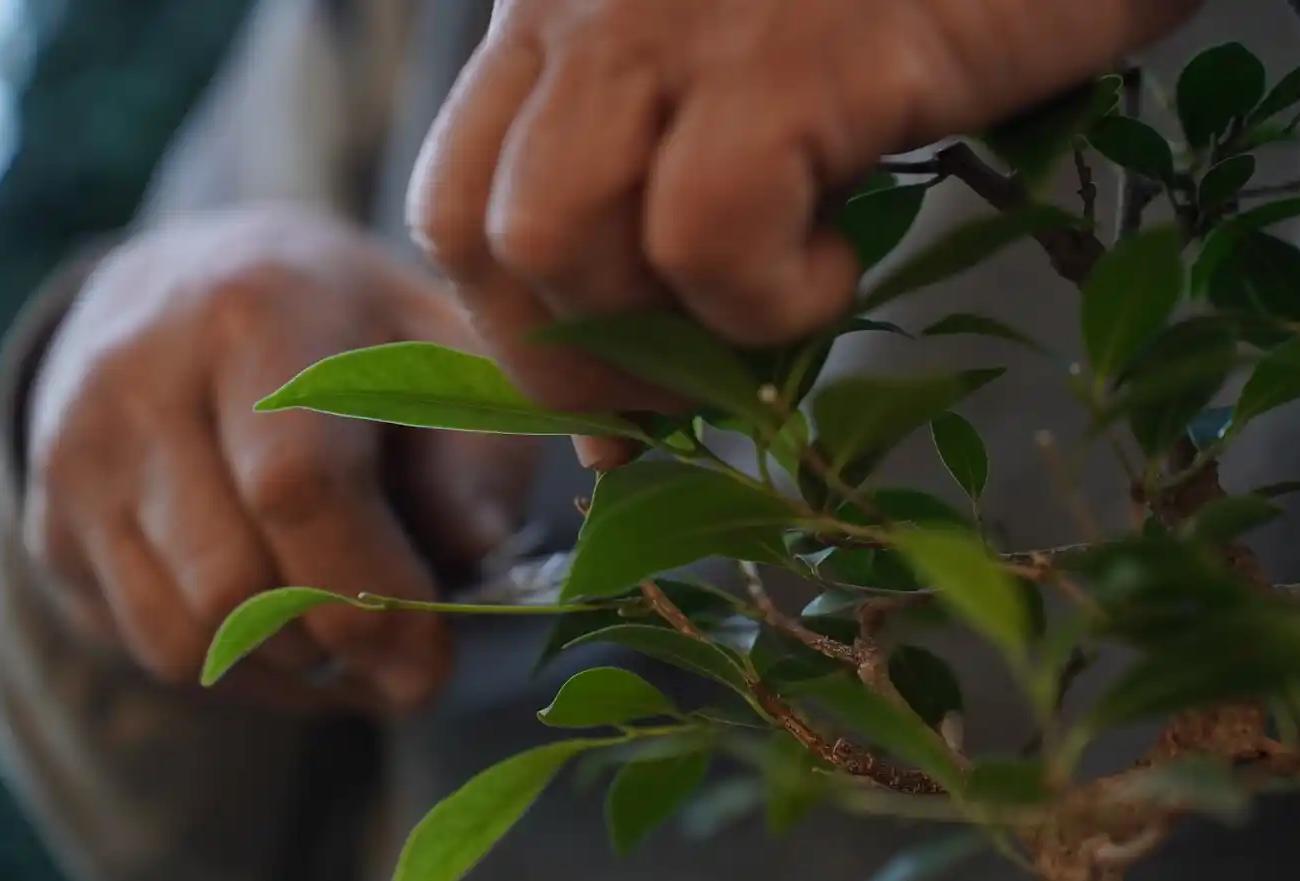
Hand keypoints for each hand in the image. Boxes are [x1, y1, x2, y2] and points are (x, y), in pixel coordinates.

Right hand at [24, 206, 538, 713]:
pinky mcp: (49, 524)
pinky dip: (237, 669)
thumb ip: (474, 458)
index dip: (373, 595)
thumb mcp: (447, 361)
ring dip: (288, 668)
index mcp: (256, 312)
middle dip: (337, 647)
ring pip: (182, 638)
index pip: (297, 485)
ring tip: (353, 636)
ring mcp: (76, 455)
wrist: (205, 285)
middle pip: (232, 585)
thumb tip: (474, 559)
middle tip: (406, 658)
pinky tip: (294, 631)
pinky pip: (146, 646)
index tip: (434, 659)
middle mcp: (139, 378)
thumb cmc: (360, 337)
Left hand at [405, 0, 1198, 467]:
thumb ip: (667, 208)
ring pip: (555, 234)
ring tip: (770, 317)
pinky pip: (709, 234)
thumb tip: (618, 421)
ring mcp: (675, 22)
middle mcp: (588, 2)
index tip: (602, 405)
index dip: (513, 328)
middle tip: (686, 393)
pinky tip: (844, 264)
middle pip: (473, 229)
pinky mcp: (791, 56)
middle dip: (566, 360)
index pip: (454, 195)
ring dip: (660, 336)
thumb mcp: (757, 91)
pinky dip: (772, 299)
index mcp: (567, 7)